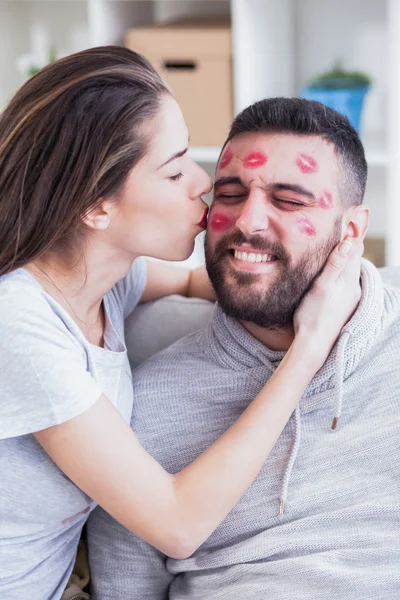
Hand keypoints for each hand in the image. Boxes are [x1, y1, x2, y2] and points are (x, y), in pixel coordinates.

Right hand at [293, 240, 362, 367]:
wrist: (314, 344)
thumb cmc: (313, 315)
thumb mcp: (321, 286)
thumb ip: (334, 264)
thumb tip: (347, 242)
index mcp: (349, 280)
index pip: (354, 250)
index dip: (349, 235)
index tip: (343, 221)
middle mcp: (353, 288)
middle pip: (352, 260)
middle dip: (345, 246)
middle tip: (336, 231)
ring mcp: (349, 298)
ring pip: (348, 272)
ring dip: (342, 260)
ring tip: (331, 248)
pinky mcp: (342, 306)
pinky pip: (343, 283)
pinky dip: (338, 273)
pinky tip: (329, 274)